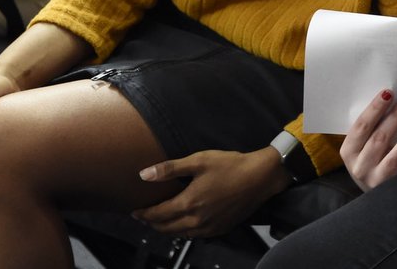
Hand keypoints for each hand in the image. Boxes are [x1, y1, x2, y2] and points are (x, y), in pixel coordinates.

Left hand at [134, 147, 289, 237]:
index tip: (134, 211)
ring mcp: (210, 227)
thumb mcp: (199, 160)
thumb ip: (170, 169)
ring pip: (180, 234)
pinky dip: (184, 231)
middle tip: (144, 216)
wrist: (261, 177)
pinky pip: (195, 235)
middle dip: (152, 223)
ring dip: (167, 229)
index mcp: (189, 203)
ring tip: (161, 220)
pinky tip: (184, 223)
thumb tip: (144, 175)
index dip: (144, 213)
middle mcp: (197, 220)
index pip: (158, 214)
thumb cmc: (231, 165)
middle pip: (166, 228)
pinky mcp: (221, 229)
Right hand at [341, 89, 396, 190]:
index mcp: (349, 152)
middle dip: (394, 117)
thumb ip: (373, 129)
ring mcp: (376, 181)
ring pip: (393, 157)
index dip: (374, 109)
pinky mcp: (393, 189)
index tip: (388, 92)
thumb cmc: (371, 162)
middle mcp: (359, 167)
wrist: (375, 199)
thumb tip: (394, 101)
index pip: (361, 126)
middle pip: (378, 138)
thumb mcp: (363, 148)